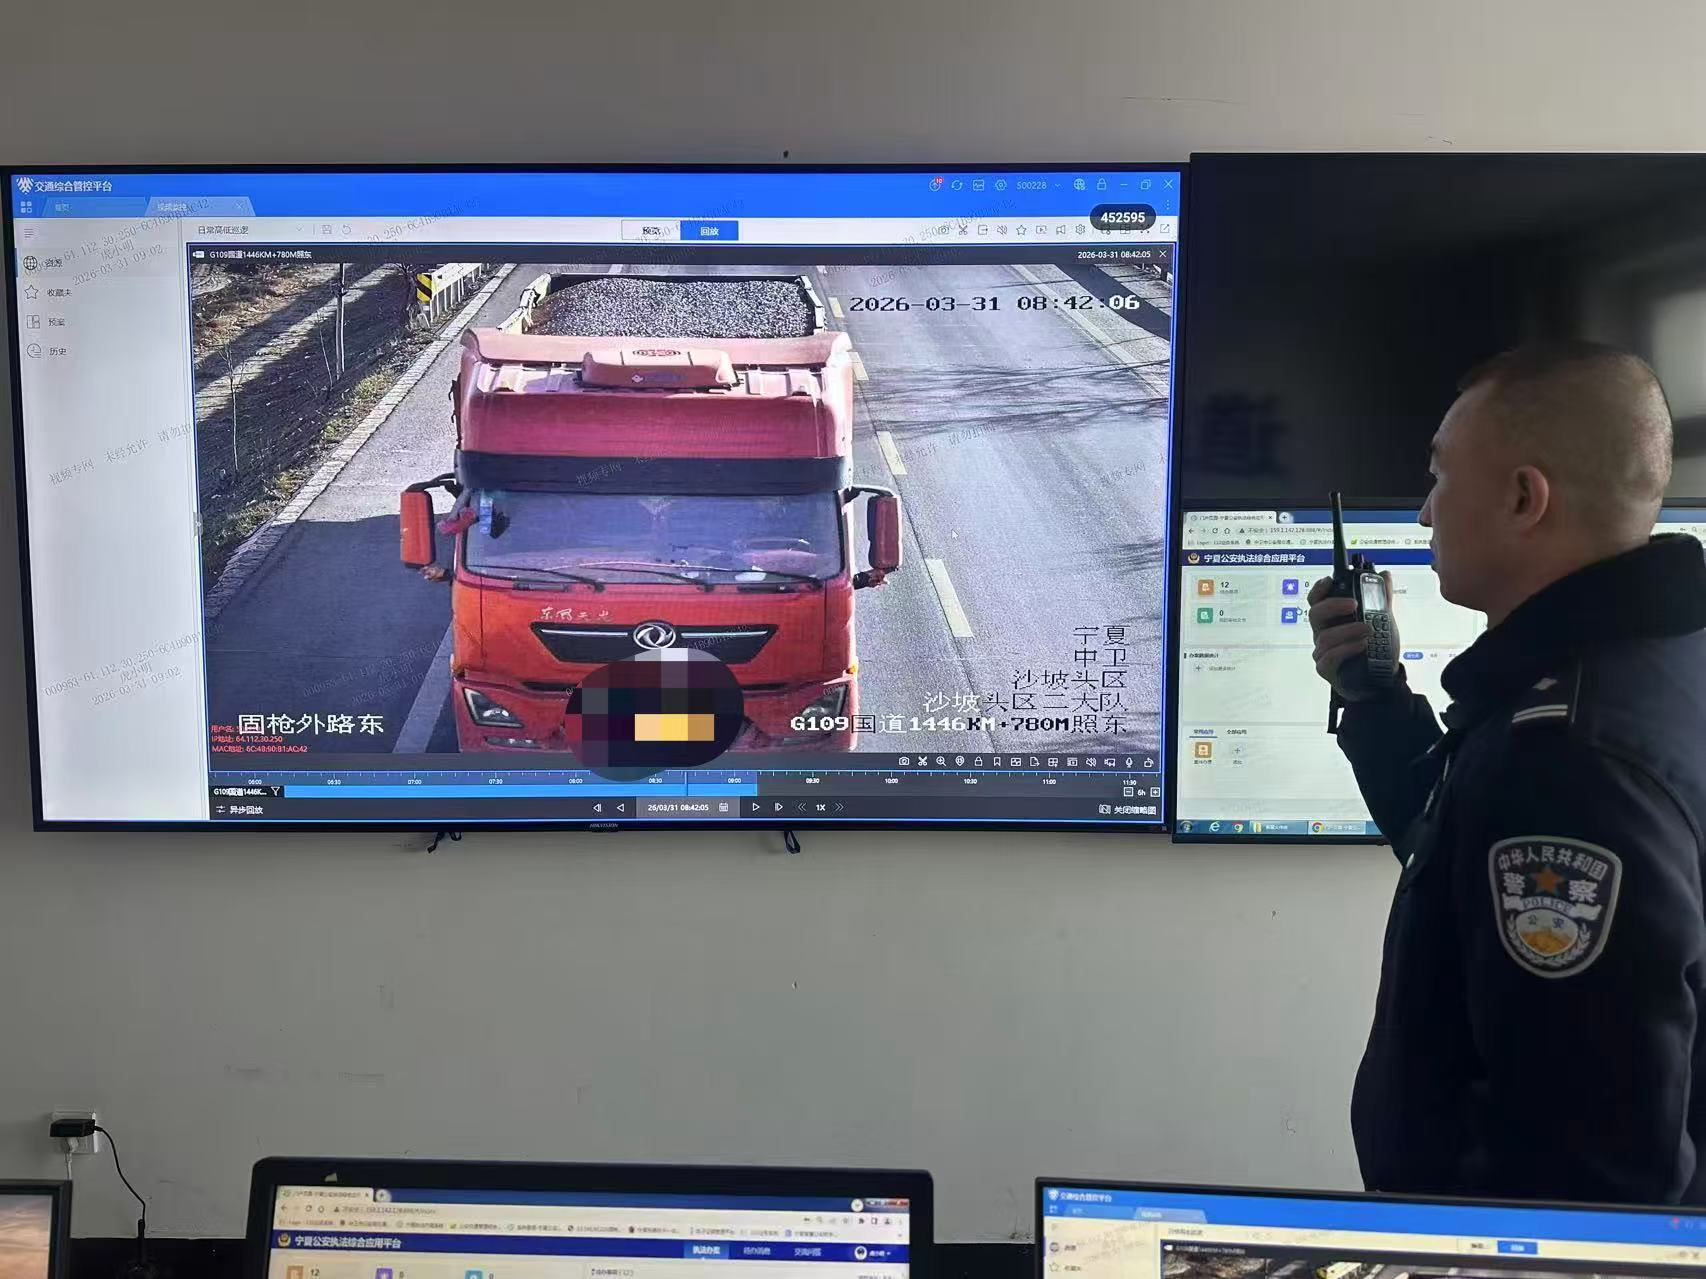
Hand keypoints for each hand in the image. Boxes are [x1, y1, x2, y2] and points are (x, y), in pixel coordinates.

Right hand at [1308, 572, 1394, 700]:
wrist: (1381, 678)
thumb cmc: (1376, 648)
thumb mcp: (1383, 620)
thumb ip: (1381, 599)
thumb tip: (1384, 575)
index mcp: (1333, 618)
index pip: (1317, 600)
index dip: (1319, 589)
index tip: (1330, 581)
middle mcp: (1324, 632)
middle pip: (1315, 614)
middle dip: (1333, 606)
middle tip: (1354, 604)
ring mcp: (1323, 651)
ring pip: (1324, 637)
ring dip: (1347, 630)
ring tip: (1368, 630)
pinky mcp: (1326, 668)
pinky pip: (1329, 657)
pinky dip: (1346, 649)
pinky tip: (1361, 645)